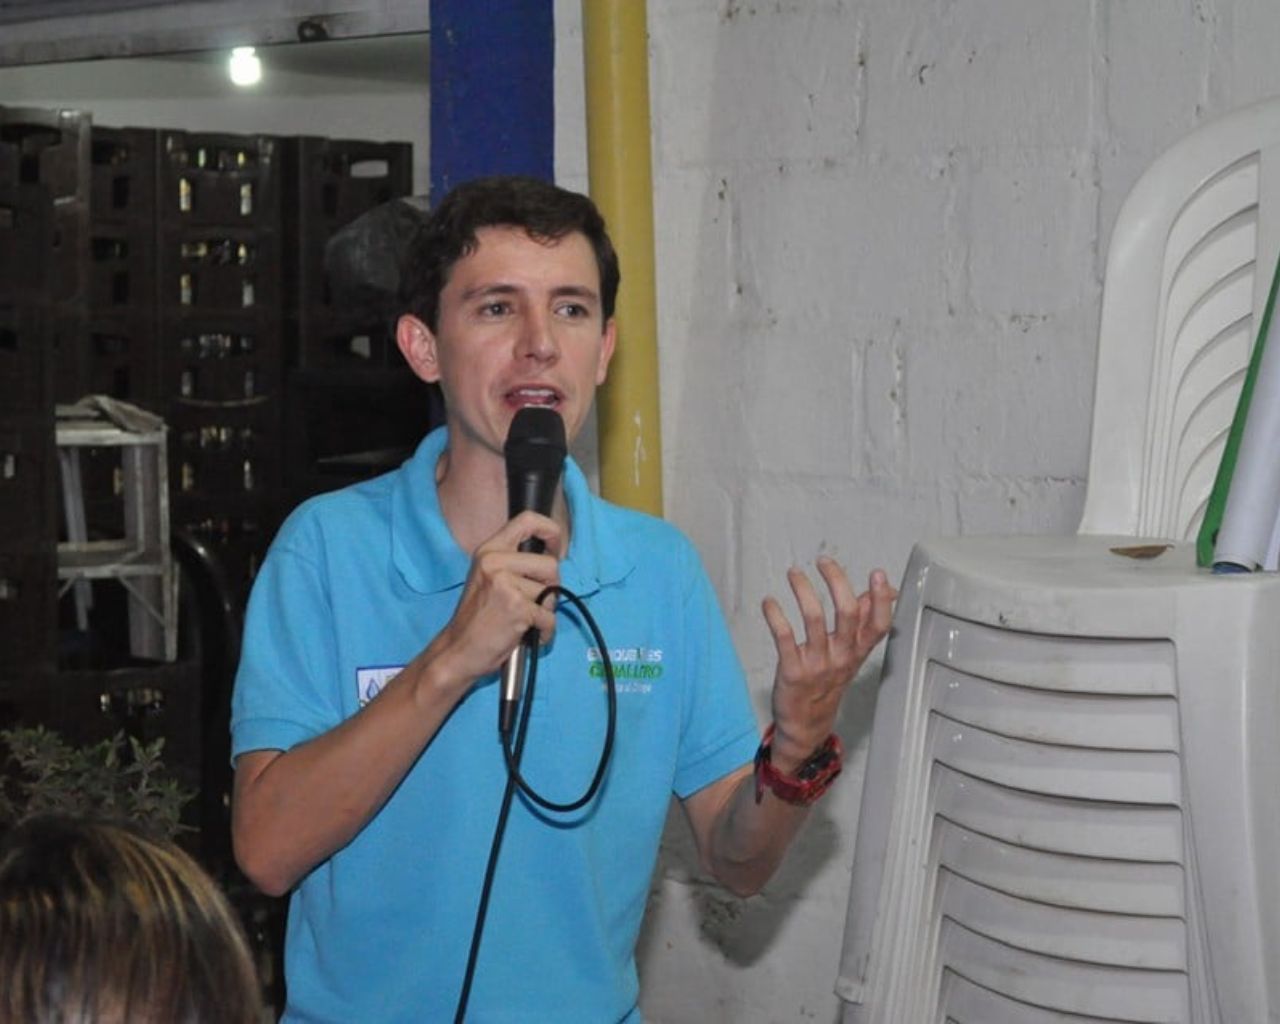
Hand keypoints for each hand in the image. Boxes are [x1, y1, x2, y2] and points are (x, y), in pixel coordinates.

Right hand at [426, 511, 562, 687]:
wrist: (457, 650)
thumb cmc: (477, 617)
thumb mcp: (487, 577)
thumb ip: (512, 561)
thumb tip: (551, 555)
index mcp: (489, 550)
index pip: (527, 520)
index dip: (551, 531)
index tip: (556, 548)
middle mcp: (495, 561)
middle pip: (550, 564)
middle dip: (551, 587)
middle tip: (533, 602)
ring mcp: (506, 584)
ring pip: (552, 592)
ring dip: (545, 611)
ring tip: (524, 619)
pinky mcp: (517, 608)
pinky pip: (549, 617)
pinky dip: (545, 631)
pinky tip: (527, 634)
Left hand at [762, 558, 896, 767]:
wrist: (806, 723)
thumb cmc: (829, 679)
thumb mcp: (852, 652)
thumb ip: (866, 619)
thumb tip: (887, 589)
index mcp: (858, 651)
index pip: (879, 624)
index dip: (880, 599)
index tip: (877, 573)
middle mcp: (842, 656)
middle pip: (847, 614)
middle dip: (836, 582)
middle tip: (823, 561)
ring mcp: (818, 664)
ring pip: (814, 619)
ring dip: (803, 590)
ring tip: (794, 573)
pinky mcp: (792, 671)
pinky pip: (784, 637)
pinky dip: (775, 616)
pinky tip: (768, 602)